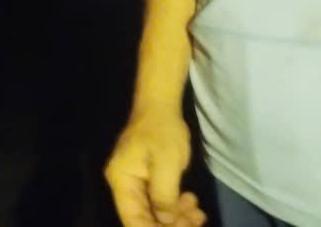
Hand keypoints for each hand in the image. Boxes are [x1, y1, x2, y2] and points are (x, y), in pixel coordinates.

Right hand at [104, 108, 206, 226]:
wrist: (160, 105)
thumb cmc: (162, 132)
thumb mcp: (166, 164)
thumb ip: (164, 196)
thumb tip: (165, 221)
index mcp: (122, 182)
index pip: (132, 220)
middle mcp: (124, 185)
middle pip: (144, 218)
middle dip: (171, 224)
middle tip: (197, 222)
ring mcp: (136, 182)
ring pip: (154, 212)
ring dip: (177, 217)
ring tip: (199, 212)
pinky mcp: (147, 179)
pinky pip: (160, 201)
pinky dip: (176, 206)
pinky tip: (192, 202)